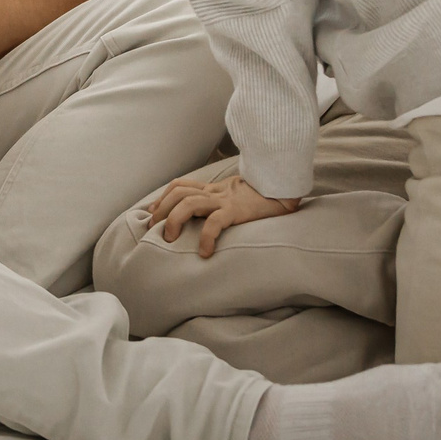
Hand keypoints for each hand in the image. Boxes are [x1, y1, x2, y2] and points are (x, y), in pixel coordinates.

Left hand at [150, 174, 301, 257]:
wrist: (287, 190)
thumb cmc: (263, 198)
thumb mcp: (236, 197)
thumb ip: (221, 203)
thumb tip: (206, 220)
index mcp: (214, 190)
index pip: (181, 185)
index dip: (163, 197)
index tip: (154, 214)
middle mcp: (216, 193)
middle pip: (179, 192)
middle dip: (162, 210)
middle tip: (155, 229)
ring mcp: (225, 200)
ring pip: (190, 203)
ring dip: (174, 220)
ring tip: (170, 239)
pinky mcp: (236, 211)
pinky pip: (215, 222)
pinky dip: (205, 237)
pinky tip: (204, 253)